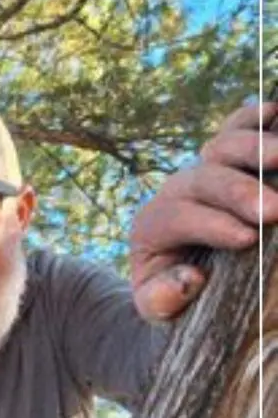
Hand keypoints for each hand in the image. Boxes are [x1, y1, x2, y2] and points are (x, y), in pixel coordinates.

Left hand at [130, 101, 277, 320]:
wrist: (178, 273)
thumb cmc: (171, 290)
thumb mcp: (156, 304)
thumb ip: (162, 299)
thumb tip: (190, 278)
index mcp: (152, 225)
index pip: (177, 216)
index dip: (211, 225)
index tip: (247, 238)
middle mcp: (176, 190)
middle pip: (204, 178)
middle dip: (239, 192)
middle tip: (274, 211)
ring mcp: (203, 168)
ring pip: (223, 145)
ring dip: (254, 148)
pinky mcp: (227, 156)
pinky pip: (238, 126)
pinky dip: (256, 117)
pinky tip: (275, 112)